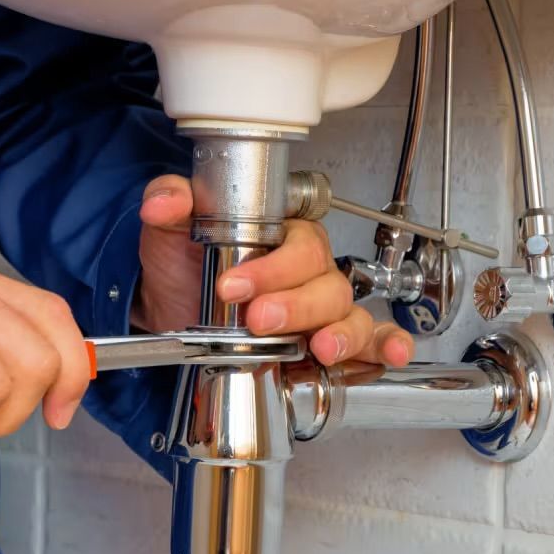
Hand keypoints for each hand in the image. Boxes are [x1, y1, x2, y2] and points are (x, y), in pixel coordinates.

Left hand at [134, 175, 414, 367]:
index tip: (233, 284)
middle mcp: (309, 271)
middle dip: (294, 304)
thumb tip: (165, 199)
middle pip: (326, 283)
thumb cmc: (183, 267)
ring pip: (349, 314)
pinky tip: (388, 353)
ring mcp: (321, 309)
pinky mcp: (324, 344)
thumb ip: (170, 203)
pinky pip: (370, 342)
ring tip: (318, 346)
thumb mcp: (170, 232)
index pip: (299, 243)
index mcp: (283, 236)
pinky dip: (385, 347)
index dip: (273, 266)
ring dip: (339, 331)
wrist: (171, 313)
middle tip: (257, 318)